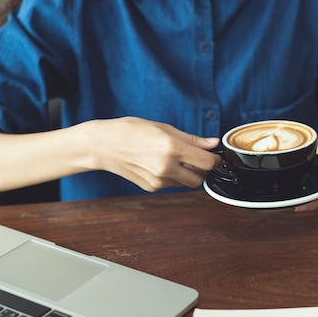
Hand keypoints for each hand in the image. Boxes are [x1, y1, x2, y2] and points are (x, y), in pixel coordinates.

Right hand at [92, 117, 221, 191]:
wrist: (103, 146)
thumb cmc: (130, 131)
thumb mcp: (164, 128)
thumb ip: (191, 139)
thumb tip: (212, 143)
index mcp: (171, 148)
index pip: (207, 162)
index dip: (214, 159)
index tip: (213, 155)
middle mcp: (166, 167)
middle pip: (200, 178)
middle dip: (202, 169)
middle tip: (194, 157)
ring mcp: (158, 181)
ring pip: (186, 183)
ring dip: (187, 174)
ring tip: (172, 158)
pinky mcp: (152, 188)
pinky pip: (172, 185)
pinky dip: (172, 177)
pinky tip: (159, 164)